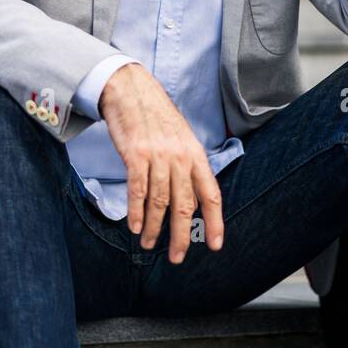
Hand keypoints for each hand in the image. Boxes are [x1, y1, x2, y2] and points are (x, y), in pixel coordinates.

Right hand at [98, 63, 224, 261]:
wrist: (132, 90)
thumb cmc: (157, 117)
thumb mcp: (182, 139)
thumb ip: (188, 168)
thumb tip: (194, 200)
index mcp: (196, 155)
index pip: (211, 194)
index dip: (216, 222)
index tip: (215, 245)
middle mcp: (180, 157)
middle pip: (185, 206)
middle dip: (181, 236)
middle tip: (177, 257)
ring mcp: (158, 156)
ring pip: (159, 202)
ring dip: (153, 228)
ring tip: (148, 243)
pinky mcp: (135, 155)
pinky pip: (137, 190)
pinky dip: (136, 212)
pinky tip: (134, 227)